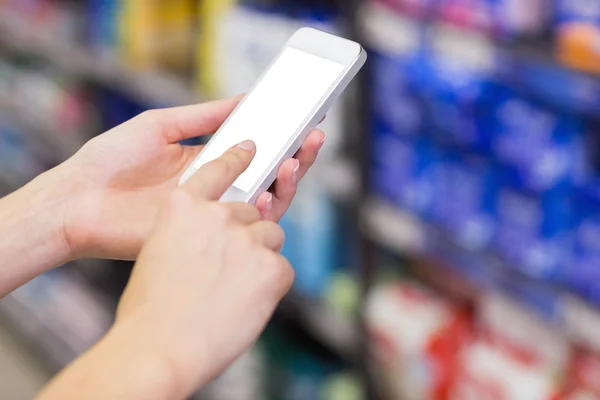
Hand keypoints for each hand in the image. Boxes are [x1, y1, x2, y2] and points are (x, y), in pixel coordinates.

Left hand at [59, 96, 324, 259]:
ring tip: (296, 161)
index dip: (282, 137)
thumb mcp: (160, 125)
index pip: (256, 150)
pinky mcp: (205, 238)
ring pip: (264, 203)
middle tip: (312, 139)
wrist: (77, 201)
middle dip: (296, 158)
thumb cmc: (110, 160)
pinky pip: (244, 229)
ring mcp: (213, 214)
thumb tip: (245, 98)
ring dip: (287, 183)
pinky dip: (264, 212)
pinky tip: (269, 193)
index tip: (304, 121)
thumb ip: (203, 116)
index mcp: (207, 161)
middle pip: (268, 176)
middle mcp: (217, 188)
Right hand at [115, 141, 292, 396]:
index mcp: (182, 205)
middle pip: (252, 211)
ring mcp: (246, 237)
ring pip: (271, 236)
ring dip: (260, 258)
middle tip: (228, 267)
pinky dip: (269, 286)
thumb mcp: (158, 252)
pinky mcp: (271, 265)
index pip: (220, 168)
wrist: (157, 348)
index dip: (239, 159)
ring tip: (232, 290)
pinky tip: (244, 304)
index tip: (253, 148)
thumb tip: (216, 236)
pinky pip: (281, 268)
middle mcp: (216, 213)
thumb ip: (190, 232)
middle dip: (247, 234)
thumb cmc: (150, 308)